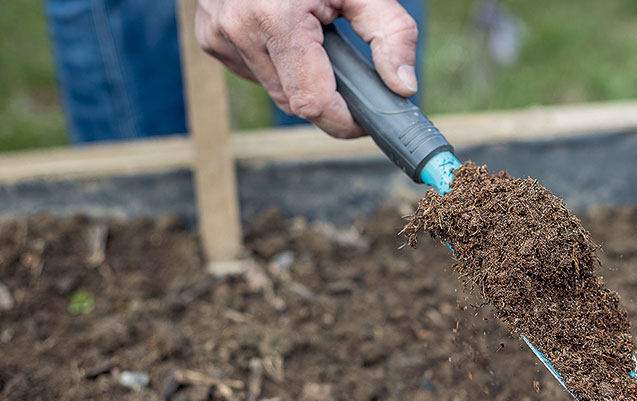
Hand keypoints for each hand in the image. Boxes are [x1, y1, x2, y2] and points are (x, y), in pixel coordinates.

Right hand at [195, 0, 418, 137]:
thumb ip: (391, 34)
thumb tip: (403, 87)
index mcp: (274, 19)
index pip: (312, 103)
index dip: (344, 121)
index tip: (365, 120)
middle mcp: (239, 30)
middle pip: (294, 103)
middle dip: (325, 96)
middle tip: (346, 68)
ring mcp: (218, 36)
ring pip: (275, 91)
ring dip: (300, 78)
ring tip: (312, 36)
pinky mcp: (210, 39)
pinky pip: (255, 72)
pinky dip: (277, 63)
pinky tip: (283, 32)